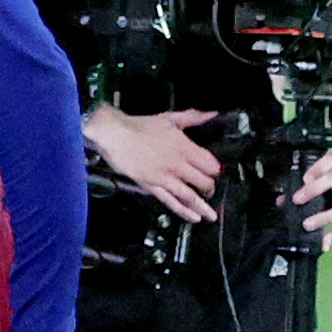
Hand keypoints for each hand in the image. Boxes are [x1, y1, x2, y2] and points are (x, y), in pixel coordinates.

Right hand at [85, 107, 219, 224]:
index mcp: (183, 147)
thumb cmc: (139, 126)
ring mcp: (164, 177)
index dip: (216, 170)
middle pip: (203, 181)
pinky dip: (183, 211)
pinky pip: (171, 202)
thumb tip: (210, 115)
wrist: (115, 135)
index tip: (215, 172)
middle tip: (211, 190)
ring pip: (190, 196)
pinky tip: (192, 217)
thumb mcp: (170, 117)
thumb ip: (193, 117)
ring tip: (210, 215)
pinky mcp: (152, 186)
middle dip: (210, 188)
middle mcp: (177, 164)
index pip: (210, 164)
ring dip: (202, 207)